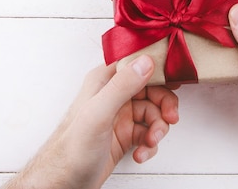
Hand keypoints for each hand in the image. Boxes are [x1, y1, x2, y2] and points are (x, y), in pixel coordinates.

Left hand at [3, 55, 178, 188]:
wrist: (61, 185)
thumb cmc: (70, 151)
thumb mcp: (99, 113)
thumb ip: (122, 86)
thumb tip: (146, 61)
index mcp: (103, 81)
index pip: (137, 63)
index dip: (158, 70)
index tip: (175, 80)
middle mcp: (112, 95)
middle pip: (151, 90)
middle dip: (164, 106)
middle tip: (169, 119)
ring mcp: (119, 115)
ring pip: (153, 113)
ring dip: (157, 129)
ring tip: (151, 142)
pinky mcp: (123, 136)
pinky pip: (147, 134)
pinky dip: (149, 145)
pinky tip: (141, 154)